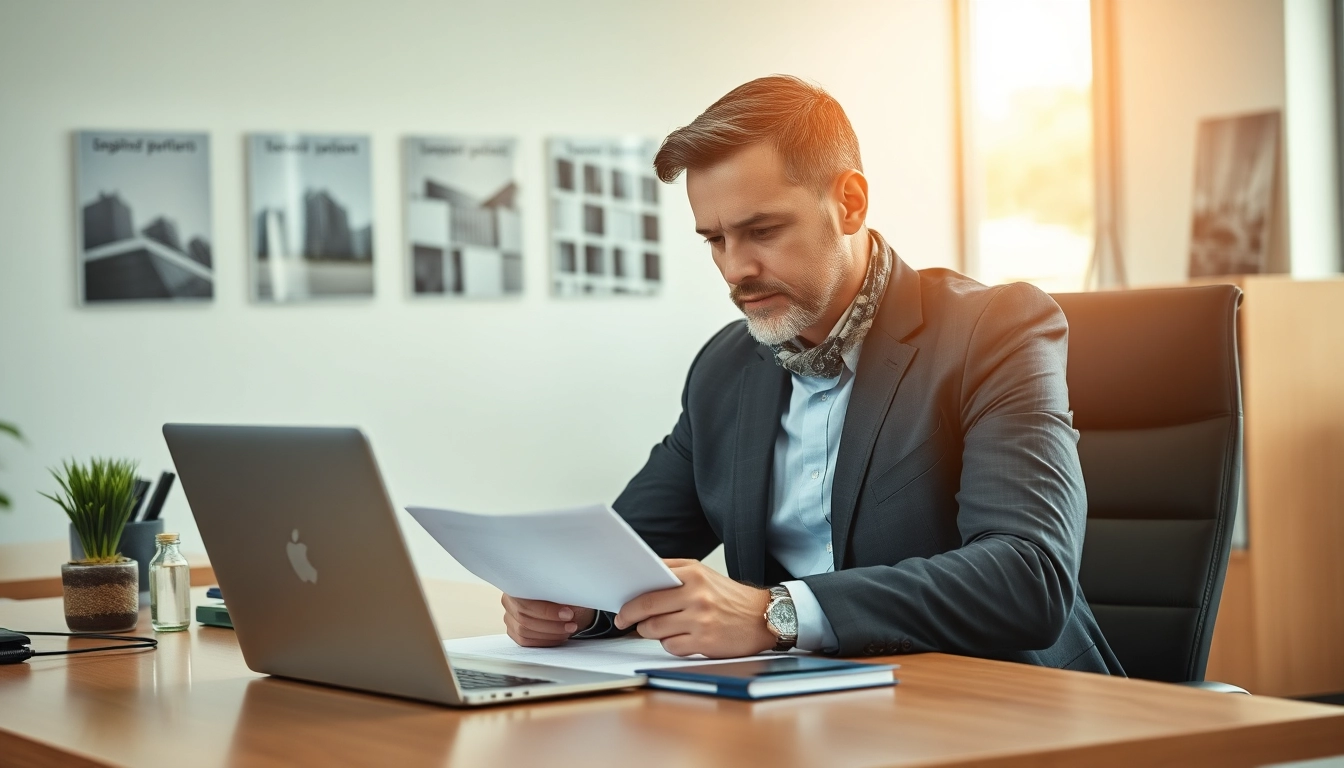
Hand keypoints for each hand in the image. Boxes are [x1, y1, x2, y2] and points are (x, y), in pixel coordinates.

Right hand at [501, 595, 595, 647]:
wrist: (565, 602)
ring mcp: (509, 617)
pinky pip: (525, 641)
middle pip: (524, 618)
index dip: (547, 610)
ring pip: (524, 631)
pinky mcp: (513, 631)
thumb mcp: (566, 588)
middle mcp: (508, 600)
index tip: (569, 613)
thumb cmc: (562, 592)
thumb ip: (563, 591)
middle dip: (552, 624)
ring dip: (550, 633)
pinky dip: (545, 641)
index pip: (527, 601)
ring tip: (569, 629)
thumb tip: (571, 595)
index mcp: (517, 583)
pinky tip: (560, 637)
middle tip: (572, 624)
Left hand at [614, 559, 774, 657]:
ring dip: (649, 632)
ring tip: (656, 628)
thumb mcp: (704, 574)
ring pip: (655, 630)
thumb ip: (674, 571)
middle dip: (630, 618)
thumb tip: (642, 577)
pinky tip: (679, 638)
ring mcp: (701, 621)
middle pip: (648, 609)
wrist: (765, 617)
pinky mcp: (705, 643)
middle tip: (624, 622)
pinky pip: (671, 646)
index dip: (630, 600)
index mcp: (694, 575)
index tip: (621, 607)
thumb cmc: (731, 597)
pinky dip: (669, 644)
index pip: (650, 587)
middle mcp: (697, 597)